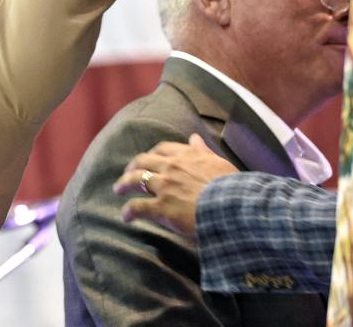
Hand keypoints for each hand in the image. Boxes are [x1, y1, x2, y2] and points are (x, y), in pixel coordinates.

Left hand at [112, 134, 237, 237]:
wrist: (235, 206)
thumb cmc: (234, 187)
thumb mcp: (220, 163)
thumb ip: (204, 151)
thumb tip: (195, 137)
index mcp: (188, 156)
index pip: (163, 149)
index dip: (152, 154)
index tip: (149, 158)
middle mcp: (172, 167)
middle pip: (143, 161)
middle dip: (132, 166)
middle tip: (128, 172)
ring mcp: (165, 186)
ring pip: (134, 180)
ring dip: (123, 184)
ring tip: (118, 190)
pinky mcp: (161, 207)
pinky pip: (137, 207)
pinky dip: (129, 211)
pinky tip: (126, 216)